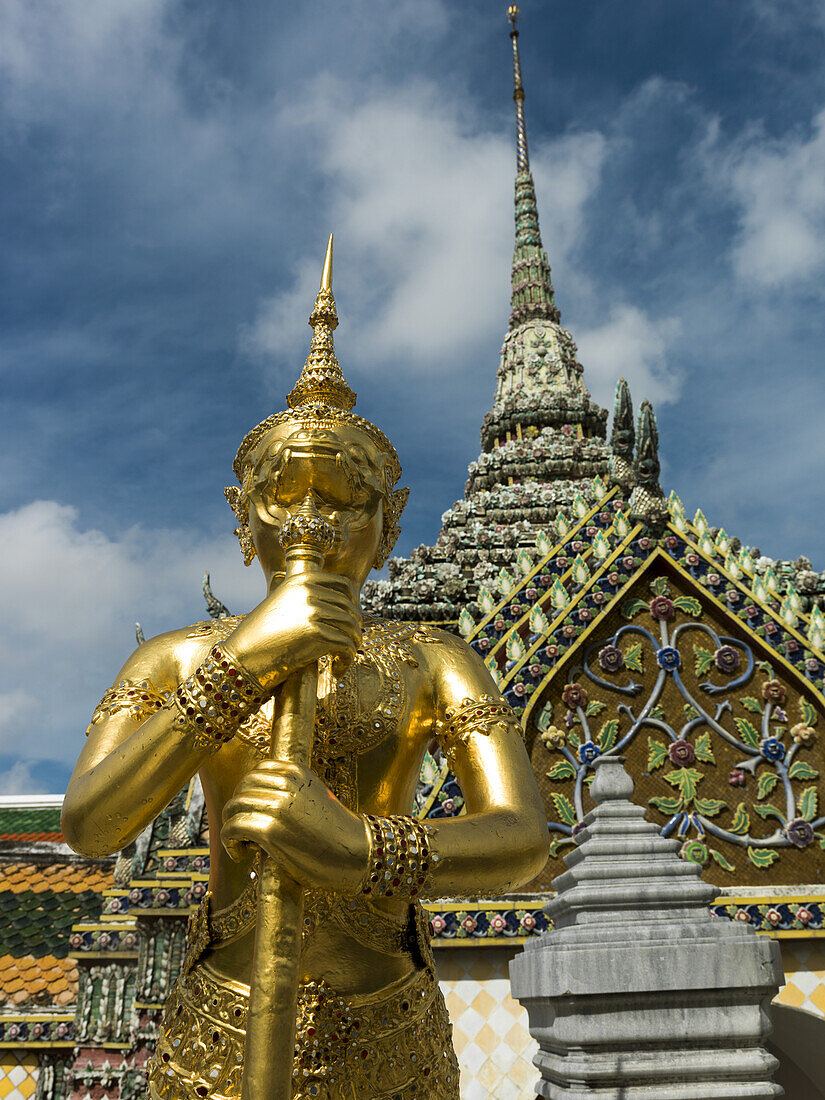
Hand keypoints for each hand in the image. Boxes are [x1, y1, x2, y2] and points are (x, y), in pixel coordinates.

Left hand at [221, 761, 369, 892]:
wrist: (357, 855)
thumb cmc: (334, 833)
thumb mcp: (314, 797)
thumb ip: (290, 791)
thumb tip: (255, 798)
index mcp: (297, 771)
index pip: (257, 771)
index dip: (249, 792)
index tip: (255, 812)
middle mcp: (287, 783)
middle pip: (241, 787)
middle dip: (238, 809)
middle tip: (247, 832)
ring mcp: (278, 805)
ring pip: (233, 807)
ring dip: (232, 827)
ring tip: (245, 845)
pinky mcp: (270, 830)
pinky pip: (232, 828)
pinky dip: (229, 843)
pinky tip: (241, 854)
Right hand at [225, 572, 360, 691]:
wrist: (242, 657)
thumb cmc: (262, 635)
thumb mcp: (283, 603)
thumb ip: (307, 598)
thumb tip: (343, 607)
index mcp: (302, 579)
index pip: (344, 585)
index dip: (354, 604)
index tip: (353, 619)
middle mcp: (309, 590)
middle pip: (350, 608)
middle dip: (355, 628)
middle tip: (350, 645)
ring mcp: (312, 610)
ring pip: (352, 627)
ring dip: (353, 645)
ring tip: (345, 658)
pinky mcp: (315, 633)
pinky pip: (346, 646)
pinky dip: (347, 660)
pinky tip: (337, 670)